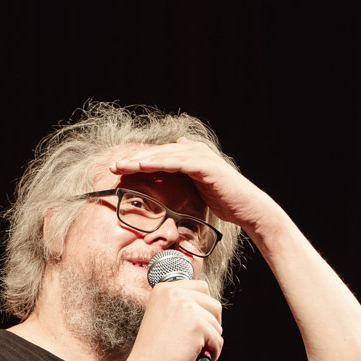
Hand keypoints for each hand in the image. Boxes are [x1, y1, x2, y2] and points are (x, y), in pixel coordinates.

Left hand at [108, 138, 275, 233]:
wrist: (247, 209)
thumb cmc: (225, 202)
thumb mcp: (199, 191)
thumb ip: (185, 181)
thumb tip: (171, 180)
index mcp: (191, 157)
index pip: (159, 157)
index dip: (139, 162)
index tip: (120, 170)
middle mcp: (194, 151)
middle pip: (158, 153)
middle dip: (134, 159)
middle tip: (113, 166)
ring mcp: (200, 156)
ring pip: (163, 155)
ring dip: (140, 160)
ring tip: (121, 166)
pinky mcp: (204, 165)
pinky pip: (176, 162)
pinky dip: (158, 163)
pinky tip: (142, 166)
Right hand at [128, 275, 223, 360]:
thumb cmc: (153, 352)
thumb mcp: (162, 317)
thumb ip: (180, 307)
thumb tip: (207, 308)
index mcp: (164, 290)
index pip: (200, 287)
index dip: (205, 308)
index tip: (200, 323)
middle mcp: (174, 293)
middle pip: (213, 303)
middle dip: (212, 322)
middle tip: (203, 338)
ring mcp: (186, 307)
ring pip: (217, 322)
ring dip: (212, 339)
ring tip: (196, 350)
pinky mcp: (197, 325)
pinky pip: (218, 339)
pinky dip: (213, 352)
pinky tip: (197, 357)